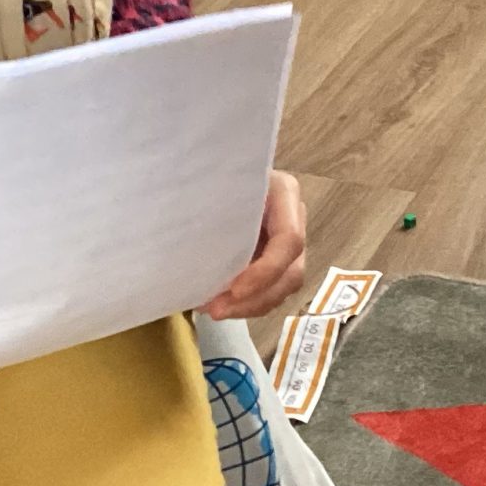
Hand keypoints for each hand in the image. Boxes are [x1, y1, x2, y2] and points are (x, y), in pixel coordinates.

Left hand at [205, 170, 308, 321]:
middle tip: (216, 310)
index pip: (290, 240)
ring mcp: (286, 243)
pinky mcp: (274, 260)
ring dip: (251, 306)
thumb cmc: (211, 175)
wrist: (212, 175)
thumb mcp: (214, 181)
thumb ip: (212, 204)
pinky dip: (247, 305)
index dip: (266, 270)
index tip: (233, 289)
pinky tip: (221, 305)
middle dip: (257, 298)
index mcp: (285, 193)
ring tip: (214, 310)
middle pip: (292, 271)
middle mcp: (293, 219)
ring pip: (284, 287)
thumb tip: (192, 242)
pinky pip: (271, 291)